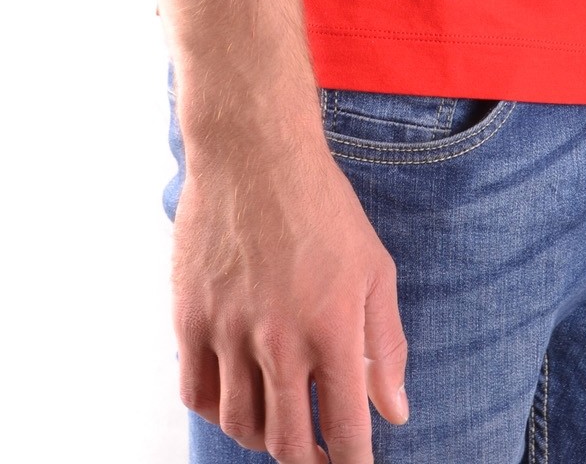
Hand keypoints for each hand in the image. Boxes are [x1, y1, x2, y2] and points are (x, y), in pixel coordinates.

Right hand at [171, 129, 409, 462]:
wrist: (255, 153)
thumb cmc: (322, 206)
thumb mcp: (375, 269)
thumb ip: (385, 346)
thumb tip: (394, 412)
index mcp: (332, 326)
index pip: (343, 429)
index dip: (352, 463)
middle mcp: (279, 337)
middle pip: (286, 442)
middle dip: (308, 460)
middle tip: (317, 453)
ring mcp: (229, 330)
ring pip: (240, 425)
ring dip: (263, 438)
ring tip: (279, 424)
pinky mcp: (190, 317)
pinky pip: (196, 394)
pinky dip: (217, 409)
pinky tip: (237, 395)